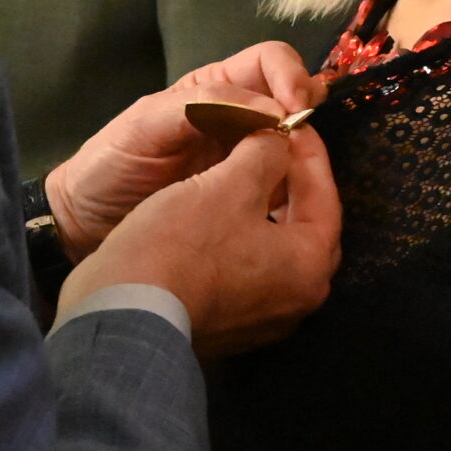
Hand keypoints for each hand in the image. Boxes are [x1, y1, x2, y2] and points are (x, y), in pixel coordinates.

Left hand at [45, 42, 323, 255]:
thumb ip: (201, 105)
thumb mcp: (145, 124)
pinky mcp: (247, 201)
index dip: (291, 76)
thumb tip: (272, 110)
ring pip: (296, 144)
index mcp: (215, 88)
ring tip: (299, 176)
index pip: (271, 62)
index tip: (295, 110)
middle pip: (294, 99)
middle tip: (302, 144)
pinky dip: (297, 190)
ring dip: (307, 153)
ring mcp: (245, 161)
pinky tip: (292, 205)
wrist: (84, 225)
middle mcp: (239, 118)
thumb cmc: (109, 165)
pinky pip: (284, 187)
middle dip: (307, 112)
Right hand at [60, 126, 341, 358]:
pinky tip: (220, 216)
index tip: (292, 123)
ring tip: (246, 175)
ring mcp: (263, 321)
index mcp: (310, 266)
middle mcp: (297, 301)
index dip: (309, 152)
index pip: (326, 196)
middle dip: (292, 184)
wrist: (125, 314)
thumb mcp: (229, 183)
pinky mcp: (229, 327)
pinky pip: (249, 272)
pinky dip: (243, 240)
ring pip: (276, 251)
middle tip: (274, 147)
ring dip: (266, 211)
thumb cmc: (185, 243)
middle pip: (306, 227)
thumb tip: (278, 138)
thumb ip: (265, 152)